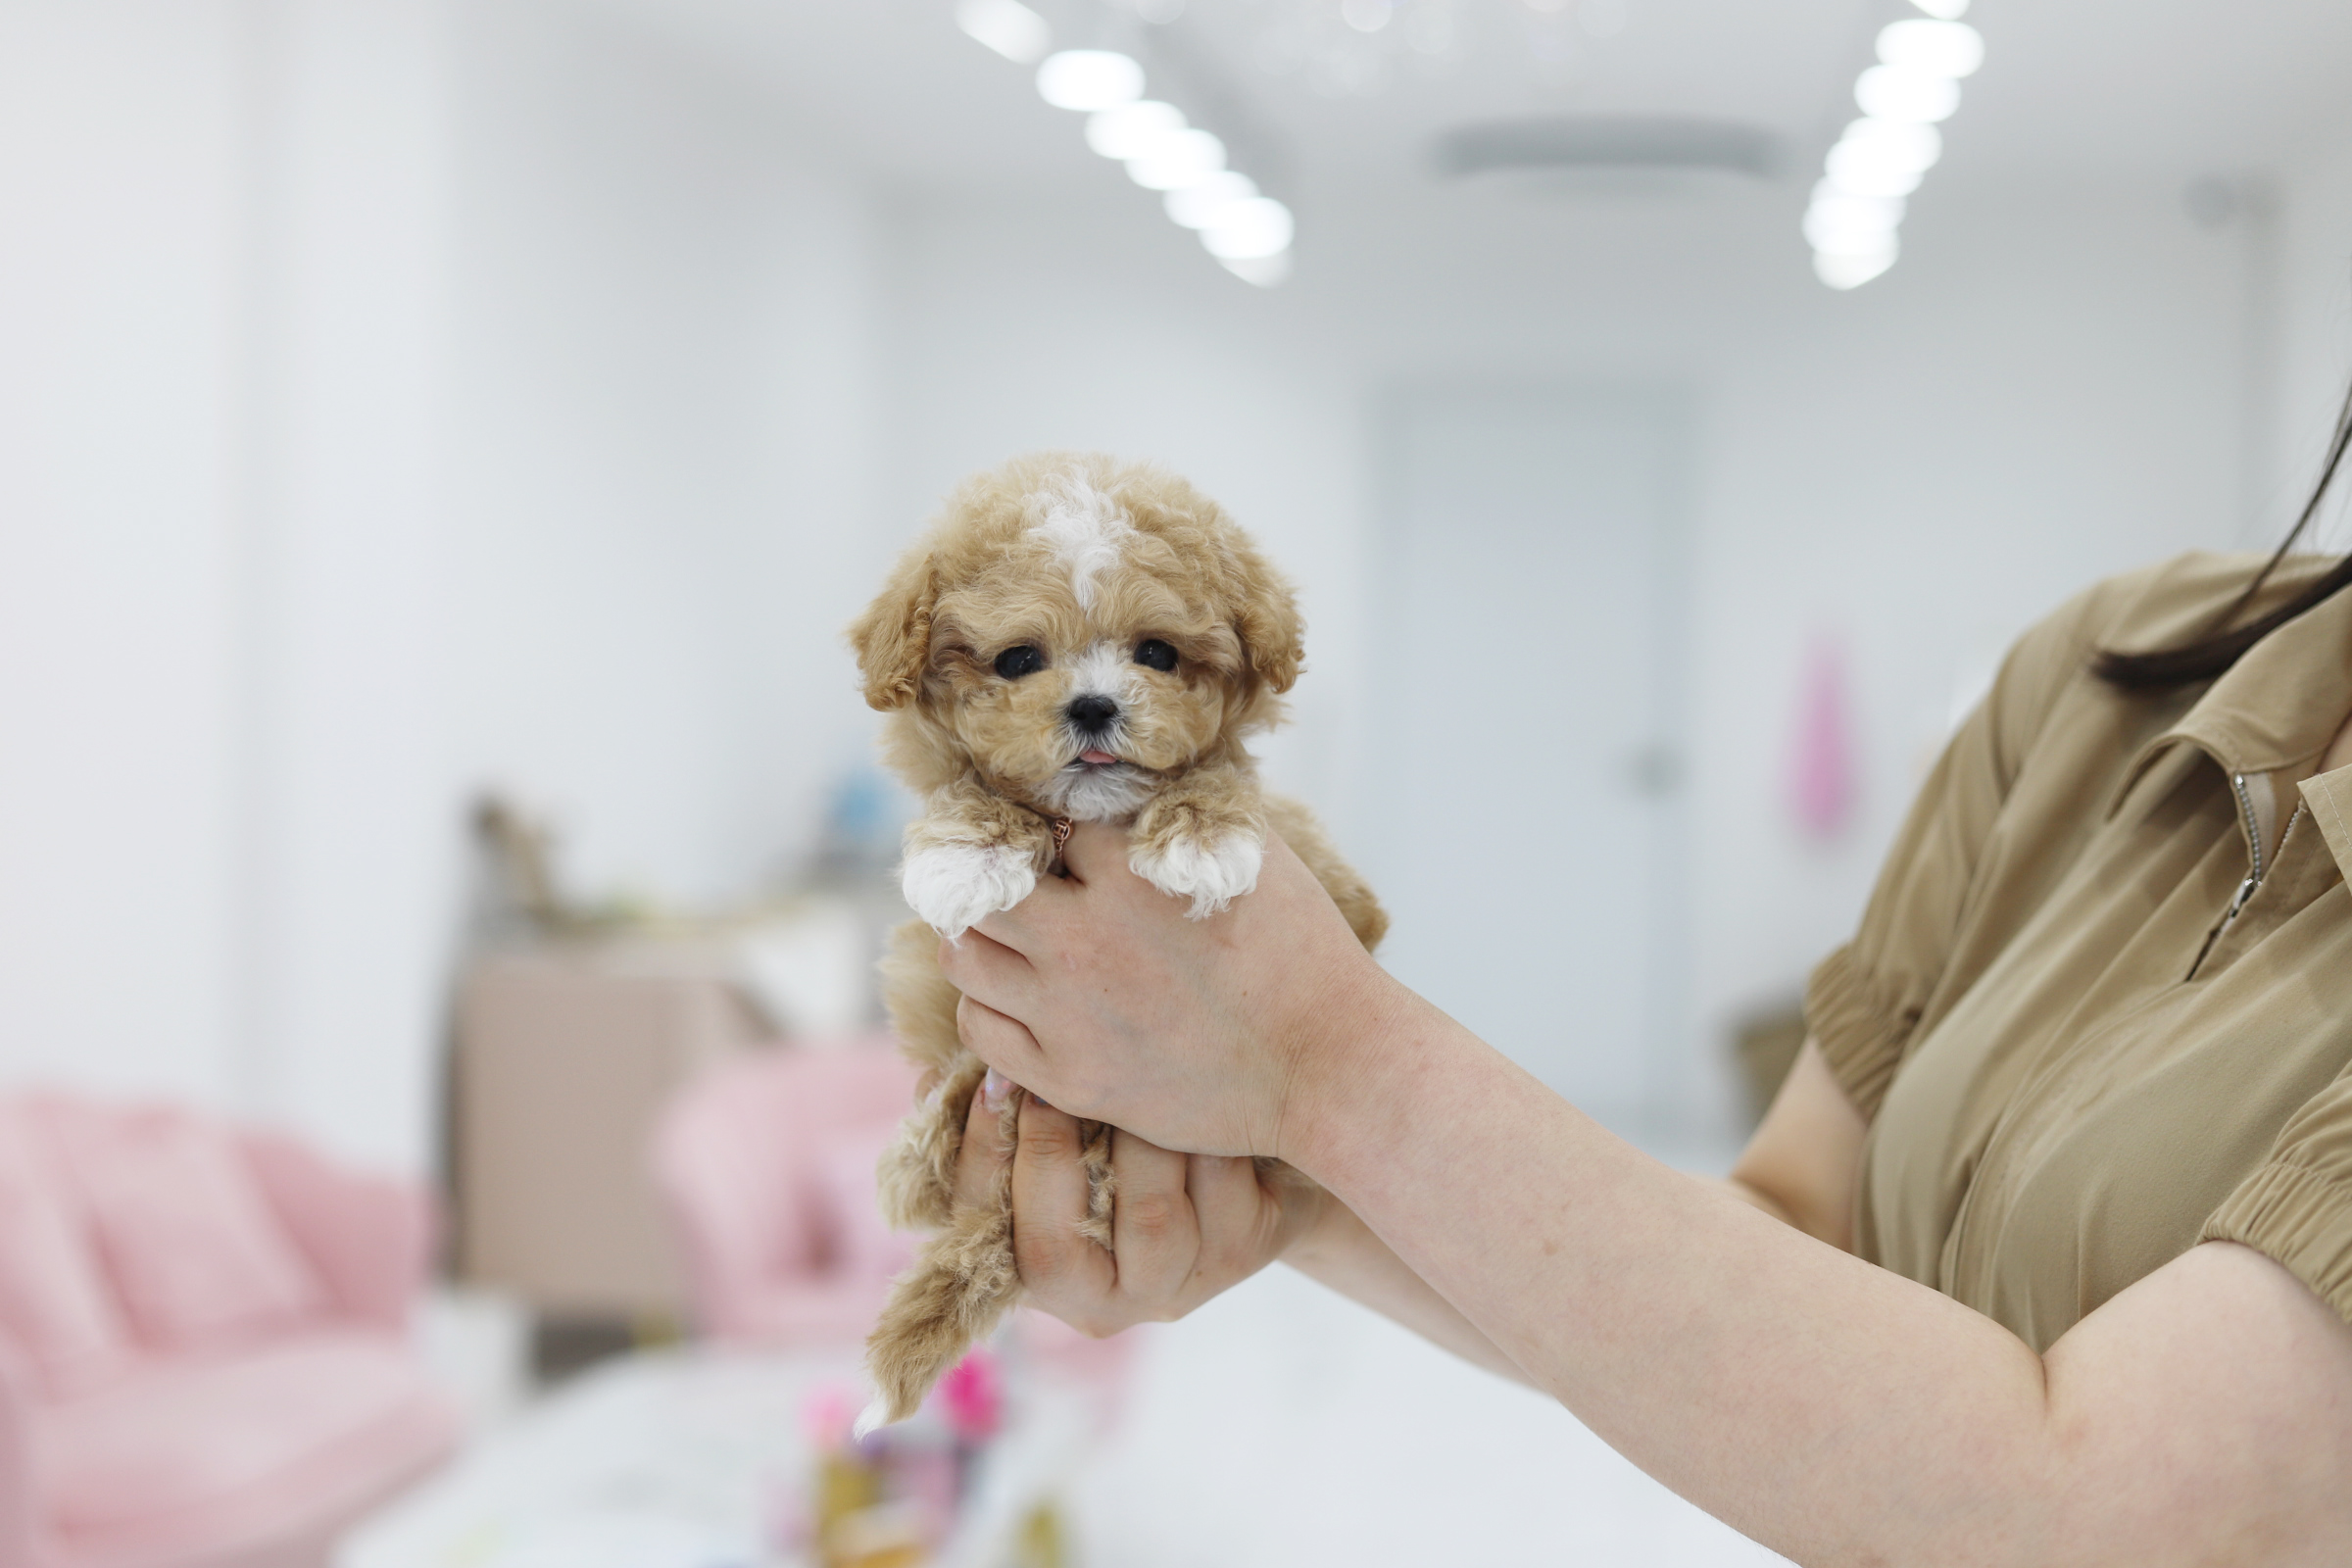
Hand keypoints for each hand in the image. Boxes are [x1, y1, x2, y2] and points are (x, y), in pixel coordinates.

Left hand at [938, 823, 1394, 1159]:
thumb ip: (1184, 808)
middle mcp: (1080, 938)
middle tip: (1005, 877)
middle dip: (991, 873)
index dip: (1052, 822)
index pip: (1044, 819)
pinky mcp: (1066, 1077)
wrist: (1326, 1065)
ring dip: (976, 935)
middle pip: (978, 883)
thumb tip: (1140, 773)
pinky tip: (1017, 994)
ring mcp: (1065, 1013)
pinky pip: (980, 1028)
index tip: (1056, 832)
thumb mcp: (1250, 851)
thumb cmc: (1302, 952)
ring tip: (1003, 933)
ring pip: (964, 955)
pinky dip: (987, 1003)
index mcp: (1124, 872)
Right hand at [951, 1070, 1318, 1334]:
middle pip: (1054, 1250)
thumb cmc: (1128, 1133)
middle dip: (1050, 1149)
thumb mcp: (1063, 1128)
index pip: (980, 1229)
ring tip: (1140, 1077)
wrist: (1248, 1155)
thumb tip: (935, 1074)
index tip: (993, 1079)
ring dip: (1139, 1135)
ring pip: (1150, 1218)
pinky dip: (1206, 1132)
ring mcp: (1174, 1285)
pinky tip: (1204, 1093)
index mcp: (1035, 1271)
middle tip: (1056, 1077)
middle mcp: (1100, 1302)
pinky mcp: (1240, 1254)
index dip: (981, 1155)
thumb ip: (1001, 1112)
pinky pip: (1218, 1187)